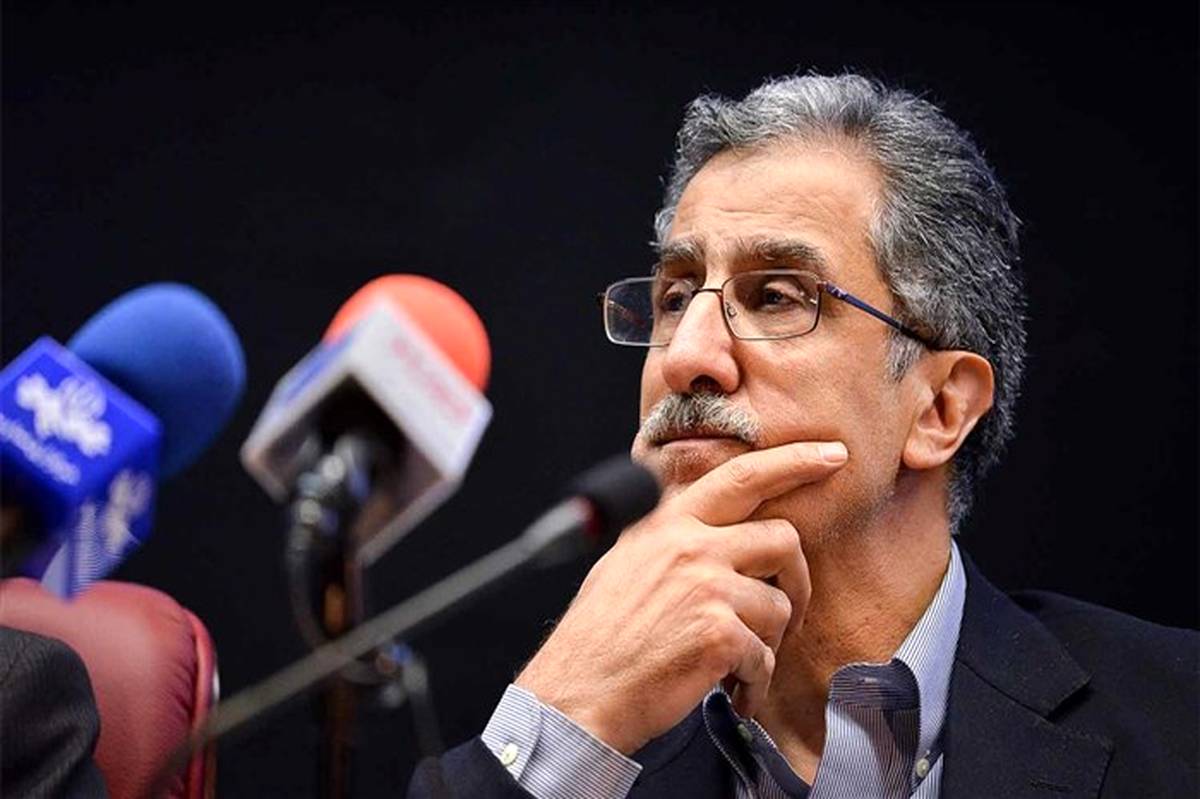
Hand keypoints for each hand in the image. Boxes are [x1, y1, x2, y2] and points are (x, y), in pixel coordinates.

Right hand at [514, 440, 847, 753]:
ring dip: (765, 643)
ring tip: (735, 664)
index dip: (793, 461)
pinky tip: (729, 691)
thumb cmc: (600, 636)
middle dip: (797, 580)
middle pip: (782, 539)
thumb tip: (722, 532)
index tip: (832, 455)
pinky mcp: (719, 632)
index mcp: (667, 523)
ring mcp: (706, 586)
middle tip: (792, 609)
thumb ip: (675, 538)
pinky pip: (764, 657)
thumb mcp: (629, 561)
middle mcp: (689, 545)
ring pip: (779, 605)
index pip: (742, 476)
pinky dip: (752, 682)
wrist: (577, 691)